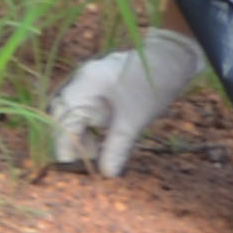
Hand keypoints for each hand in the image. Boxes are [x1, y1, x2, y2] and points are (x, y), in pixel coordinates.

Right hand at [47, 28, 205, 176]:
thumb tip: (106, 173)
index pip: (63, 121)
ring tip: (97, 154)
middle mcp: (78, 82)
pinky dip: (88, 128)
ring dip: (79, 136)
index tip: (72, 168)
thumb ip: (117, 147)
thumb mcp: (134, 120)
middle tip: (86, 164)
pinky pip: (82, 111)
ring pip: (70, 115)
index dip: (65, 147)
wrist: (171, 59)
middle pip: (61, 117)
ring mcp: (85, 83)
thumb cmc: (152, 86)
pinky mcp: (95, 88)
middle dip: (70, 142)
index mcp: (84, 85)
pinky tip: (101, 141)